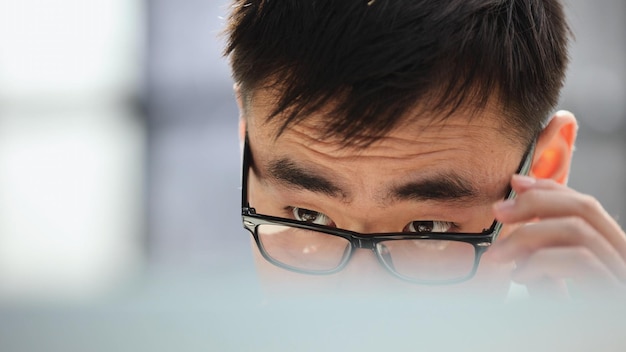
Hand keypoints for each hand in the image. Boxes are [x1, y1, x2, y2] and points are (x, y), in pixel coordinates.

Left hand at [491, 175, 625, 299]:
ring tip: (498, 254)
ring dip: (527, 235)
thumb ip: (540, 256)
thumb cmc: (560, 330)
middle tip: (498, 211)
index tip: (515, 183)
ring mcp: (623, 277)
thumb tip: (515, 214)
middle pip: (586, 208)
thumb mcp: (549, 287)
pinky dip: (540, 261)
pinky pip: (579, 259)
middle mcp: (625, 260)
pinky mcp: (615, 295)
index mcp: (614, 255)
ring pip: (578, 230)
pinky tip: (519, 276)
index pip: (587, 206)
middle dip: (535, 202)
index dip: (549, 188)